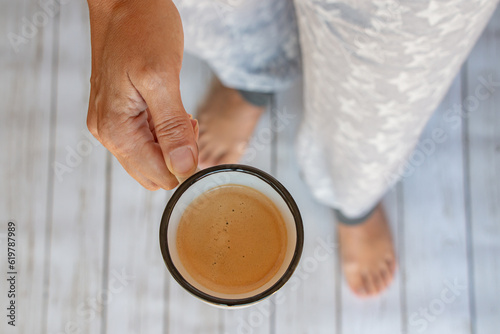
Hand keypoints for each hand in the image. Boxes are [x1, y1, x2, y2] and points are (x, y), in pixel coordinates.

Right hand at [86, 0, 197, 189]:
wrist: (125, 2)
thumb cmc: (142, 30)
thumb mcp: (162, 78)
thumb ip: (172, 128)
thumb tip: (183, 167)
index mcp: (116, 129)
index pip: (158, 175)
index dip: (184, 163)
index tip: (192, 131)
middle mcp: (108, 132)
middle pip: (153, 173)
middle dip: (178, 155)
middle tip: (185, 119)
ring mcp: (111, 124)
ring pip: (150, 158)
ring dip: (172, 143)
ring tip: (177, 109)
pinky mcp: (119, 115)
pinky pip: (146, 141)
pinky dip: (164, 132)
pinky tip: (169, 107)